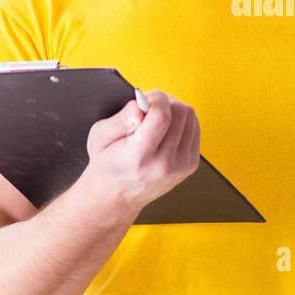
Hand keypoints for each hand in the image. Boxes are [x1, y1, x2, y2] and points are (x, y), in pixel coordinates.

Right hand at [81, 90, 200, 219]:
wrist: (119, 195)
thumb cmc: (108, 163)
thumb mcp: (99, 137)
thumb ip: (120, 119)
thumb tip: (141, 105)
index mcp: (140, 157)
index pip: (162, 116)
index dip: (157, 98)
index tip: (145, 99)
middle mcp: (164, 164)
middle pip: (180, 112)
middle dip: (165, 102)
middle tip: (148, 108)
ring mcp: (181, 166)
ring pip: (190, 117)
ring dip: (174, 110)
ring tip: (155, 119)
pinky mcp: (191, 164)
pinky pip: (194, 127)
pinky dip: (181, 121)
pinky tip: (165, 129)